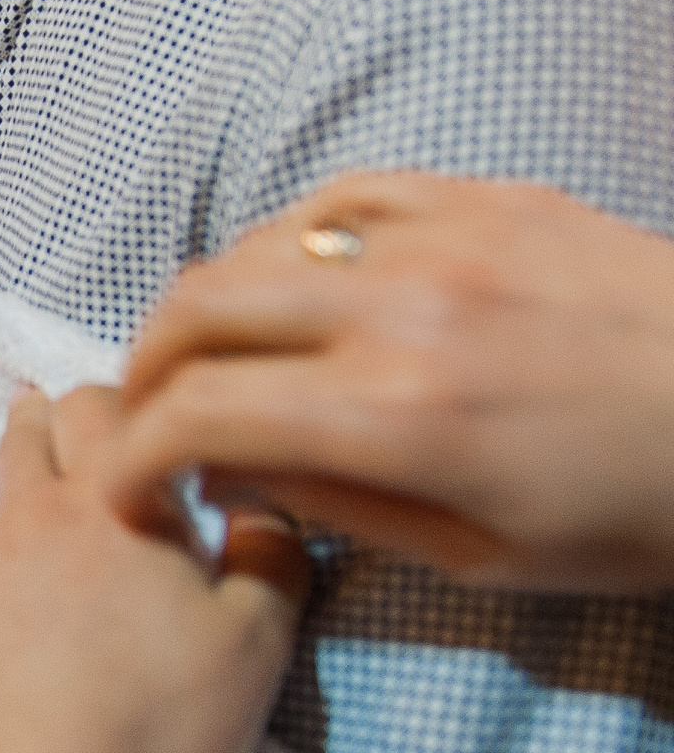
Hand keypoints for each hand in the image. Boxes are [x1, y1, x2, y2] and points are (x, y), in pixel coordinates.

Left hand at [0, 390, 307, 752]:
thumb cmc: (149, 719)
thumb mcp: (255, 642)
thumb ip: (272, 556)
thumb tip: (265, 502)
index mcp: (109, 494)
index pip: (112, 399)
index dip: (152, 398)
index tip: (187, 422)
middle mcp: (34, 512)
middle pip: (41, 423)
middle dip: (86, 416)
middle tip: (132, 438)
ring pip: (6, 478)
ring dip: (40, 462)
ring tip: (82, 483)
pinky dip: (17, 531)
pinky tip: (45, 570)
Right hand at [112, 172, 673, 590]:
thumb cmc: (639, 515)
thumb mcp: (481, 557)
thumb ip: (335, 505)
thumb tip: (231, 471)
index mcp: (399, 416)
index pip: (200, 414)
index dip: (137, 455)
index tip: (129, 486)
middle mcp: (402, 310)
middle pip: (198, 310)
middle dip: (146, 370)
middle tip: (154, 416)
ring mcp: (444, 235)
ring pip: (255, 244)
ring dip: (211, 306)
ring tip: (220, 357)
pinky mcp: (485, 195)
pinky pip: (342, 196)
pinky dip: (290, 241)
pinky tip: (297, 281)